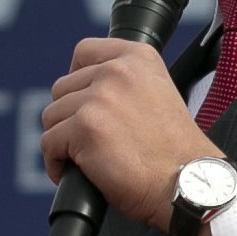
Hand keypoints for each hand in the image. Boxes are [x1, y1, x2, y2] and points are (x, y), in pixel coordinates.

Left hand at [38, 37, 217, 233]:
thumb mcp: (157, 96)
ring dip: (62, 141)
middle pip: (62, 88)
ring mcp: (99, 98)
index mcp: (138, 58)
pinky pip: (48, 143)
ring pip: (52, 117)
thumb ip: (125, 85)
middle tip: (87, 142)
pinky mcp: (84, 128)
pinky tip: (73, 174)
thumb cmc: (175, 153)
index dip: (76, 79)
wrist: (187, 184)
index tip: (83, 102)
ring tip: (83, 160)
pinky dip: (56, 164)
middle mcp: (117, 71)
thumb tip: (85, 93)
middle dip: (69, 117)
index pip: (84, 51)